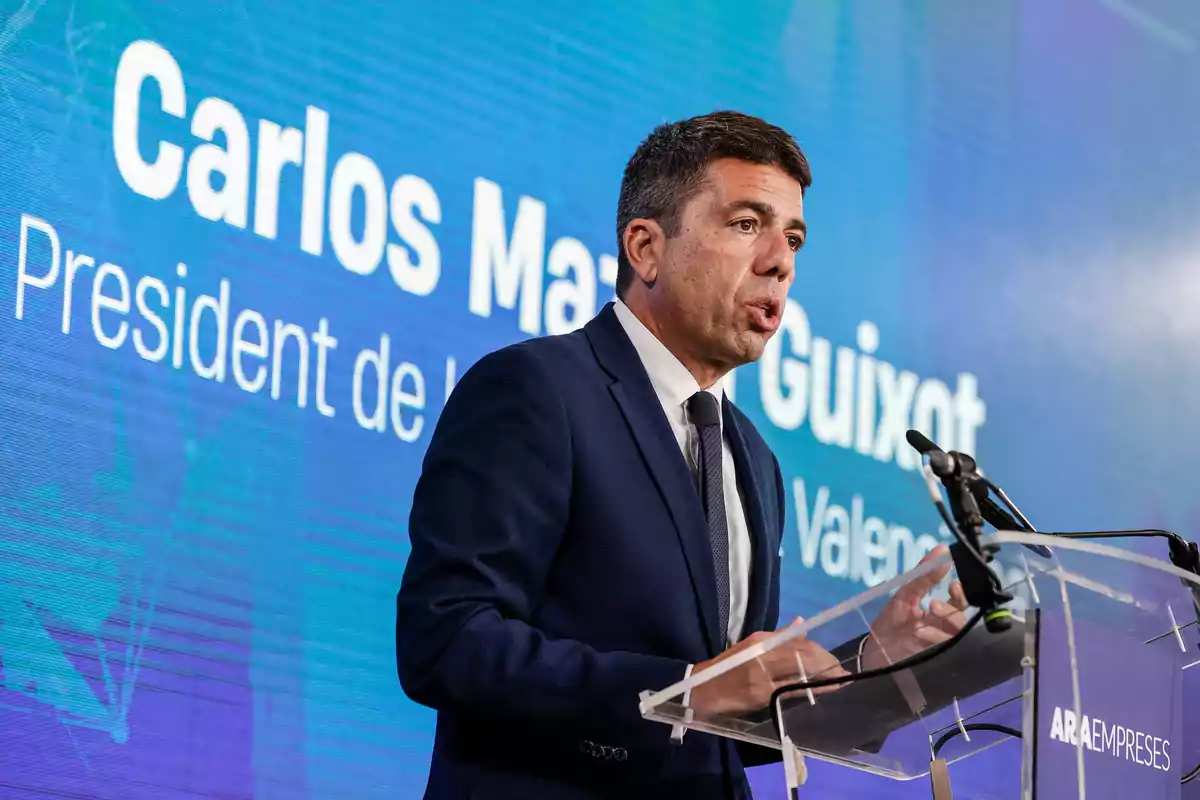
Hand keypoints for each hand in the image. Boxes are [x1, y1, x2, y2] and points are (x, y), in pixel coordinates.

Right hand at [689, 618, 849, 715]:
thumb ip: (777, 637)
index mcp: (760, 642)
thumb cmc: (727, 667)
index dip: (819, 650)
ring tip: (839, 679)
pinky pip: (793, 690)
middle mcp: (763, 655)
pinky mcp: (763, 695)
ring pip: (801, 672)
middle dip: (826, 663)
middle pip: (803, 655)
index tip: (832, 658)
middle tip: (841, 670)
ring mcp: (763, 676)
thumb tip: (801, 623)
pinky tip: (824, 691)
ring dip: (824, 676)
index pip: (797, 642)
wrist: (703, 689)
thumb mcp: (749, 646)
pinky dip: (812, 689)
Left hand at [860, 545, 969, 671]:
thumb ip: (923, 575)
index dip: (962, 593)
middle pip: (962, 618)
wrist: (873, 649)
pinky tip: (921, 633)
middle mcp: (943, 628)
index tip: (952, 585)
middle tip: (933, 604)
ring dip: (942, 623)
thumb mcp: (904, 594)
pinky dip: (934, 638)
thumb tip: (942, 550)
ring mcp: (939, 643)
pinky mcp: (934, 657)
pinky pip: (944, 648)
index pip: (960, 601)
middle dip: (952, 610)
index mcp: (938, 612)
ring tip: (925, 619)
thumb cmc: (890, 620)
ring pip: (956, 633)